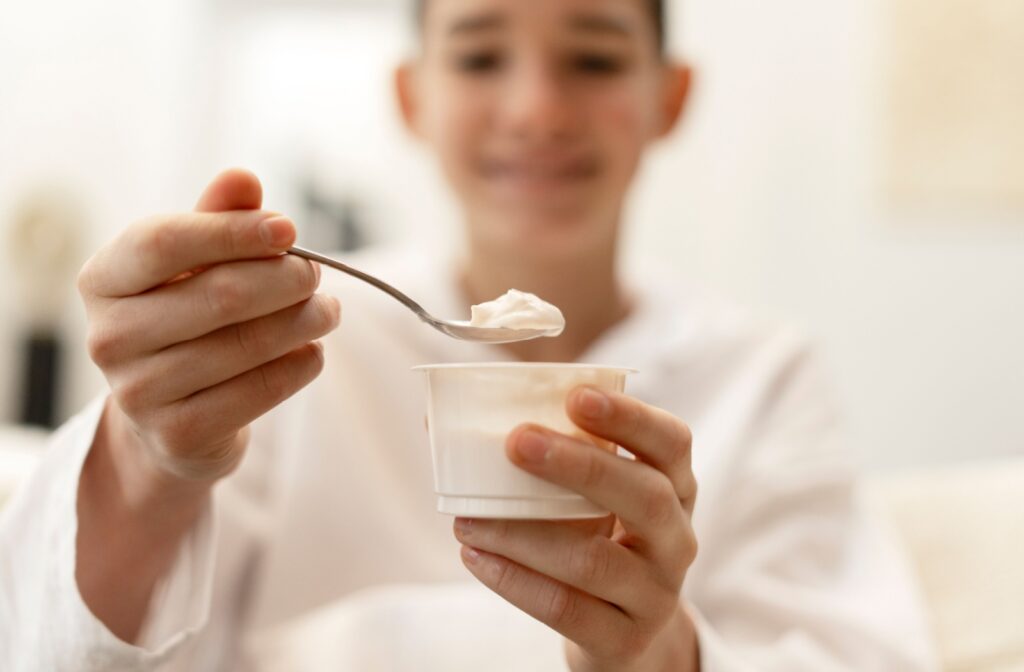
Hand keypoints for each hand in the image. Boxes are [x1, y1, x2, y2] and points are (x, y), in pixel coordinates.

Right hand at [78, 168, 340, 491]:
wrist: (169, 419)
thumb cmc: (186, 320)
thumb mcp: (193, 265)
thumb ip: (218, 220)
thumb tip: (243, 178)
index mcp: (103, 280)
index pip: (163, 241)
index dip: (232, 231)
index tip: (289, 228)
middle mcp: (108, 337)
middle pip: (218, 294)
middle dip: (284, 279)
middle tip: (316, 274)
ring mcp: (138, 393)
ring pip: (247, 344)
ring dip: (304, 321)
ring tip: (326, 310)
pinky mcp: (179, 435)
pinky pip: (260, 391)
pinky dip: (299, 365)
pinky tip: (312, 351)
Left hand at [453, 386, 699, 671]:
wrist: (623, 633)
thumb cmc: (596, 541)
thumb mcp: (593, 499)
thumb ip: (545, 458)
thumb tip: (439, 422)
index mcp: (675, 488)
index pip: (671, 443)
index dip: (630, 416)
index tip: (576, 396)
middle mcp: (677, 539)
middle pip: (646, 497)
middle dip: (579, 466)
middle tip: (516, 442)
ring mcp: (657, 594)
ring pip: (594, 561)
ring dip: (523, 534)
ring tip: (468, 517)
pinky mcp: (625, 641)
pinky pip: (567, 610)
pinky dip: (515, 581)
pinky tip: (476, 556)